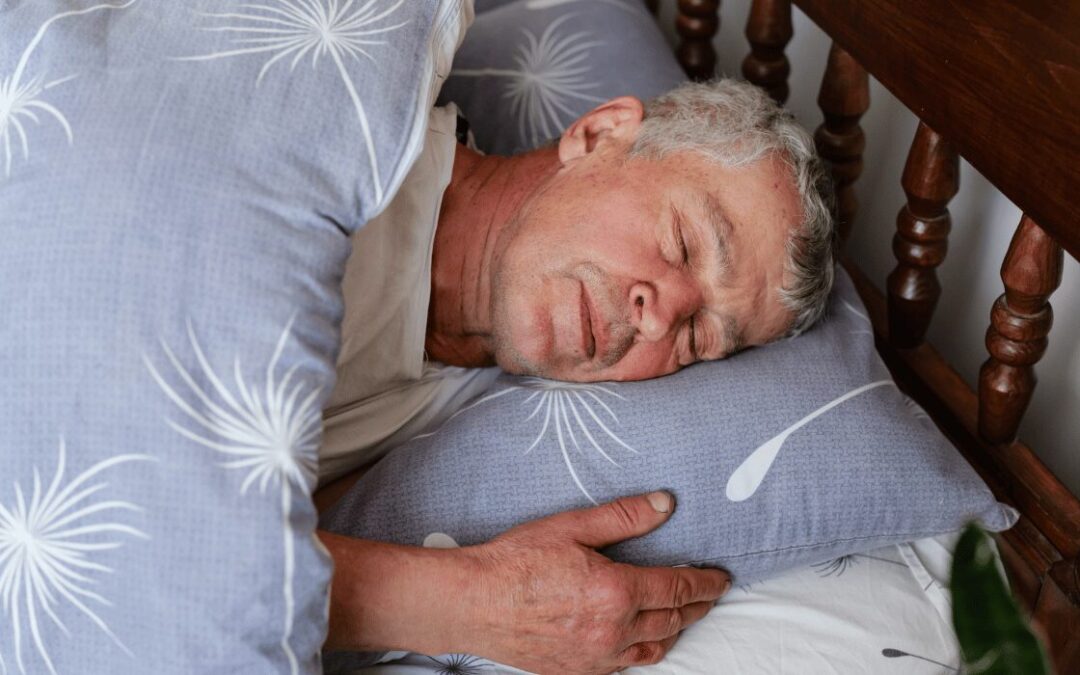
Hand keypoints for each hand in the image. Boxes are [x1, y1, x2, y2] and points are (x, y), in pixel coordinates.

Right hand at [454, 491, 730, 673]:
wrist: (472, 602)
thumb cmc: (516, 561)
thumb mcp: (571, 527)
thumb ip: (624, 517)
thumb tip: (665, 504)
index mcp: (617, 592)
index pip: (678, 588)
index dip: (705, 583)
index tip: (721, 577)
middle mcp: (613, 630)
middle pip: (672, 620)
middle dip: (696, 605)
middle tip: (710, 594)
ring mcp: (596, 656)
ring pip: (653, 647)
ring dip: (674, 630)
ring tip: (683, 616)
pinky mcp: (577, 670)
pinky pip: (625, 665)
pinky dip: (643, 650)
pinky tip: (642, 640)